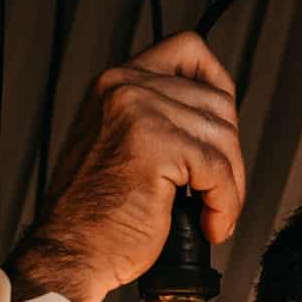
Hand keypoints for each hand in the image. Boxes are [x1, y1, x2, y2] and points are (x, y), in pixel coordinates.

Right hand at [6, 33, 245, 301]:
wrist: (70, 251)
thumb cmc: (95, 215)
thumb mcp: (121, 146)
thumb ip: (156, 121)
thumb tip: (213, 124)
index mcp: (116, 82)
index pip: (189, 50)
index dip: (219, 88)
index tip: (224, 131)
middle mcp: (125, 86)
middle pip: (218, 102)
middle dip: (230, 154)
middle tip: (217, 194)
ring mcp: (138, 110)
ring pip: (223, 138)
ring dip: (230, 186)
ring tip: (212, 215)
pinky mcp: (155, 145)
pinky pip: (218, 170)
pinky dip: (225, 204)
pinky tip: (210, 224)